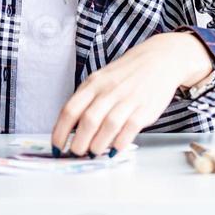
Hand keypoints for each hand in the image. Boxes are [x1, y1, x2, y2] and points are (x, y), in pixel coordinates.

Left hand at [51, 32, 214, 155]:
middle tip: (76, 154)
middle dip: (78, 143)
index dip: (60, 132)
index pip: (70, 110)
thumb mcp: (100, 80)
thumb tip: (70, 129)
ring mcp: (127, 99)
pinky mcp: (145, 109)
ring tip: (93, 153)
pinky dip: (119, 143)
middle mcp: (108, 91)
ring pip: (107, 127)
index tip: (56, 147)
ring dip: (97, 145)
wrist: (159, 60)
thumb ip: (87, 100)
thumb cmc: (126, 74)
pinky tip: (114, 149)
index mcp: (93, 84)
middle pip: (88, 121)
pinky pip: (129, 129)